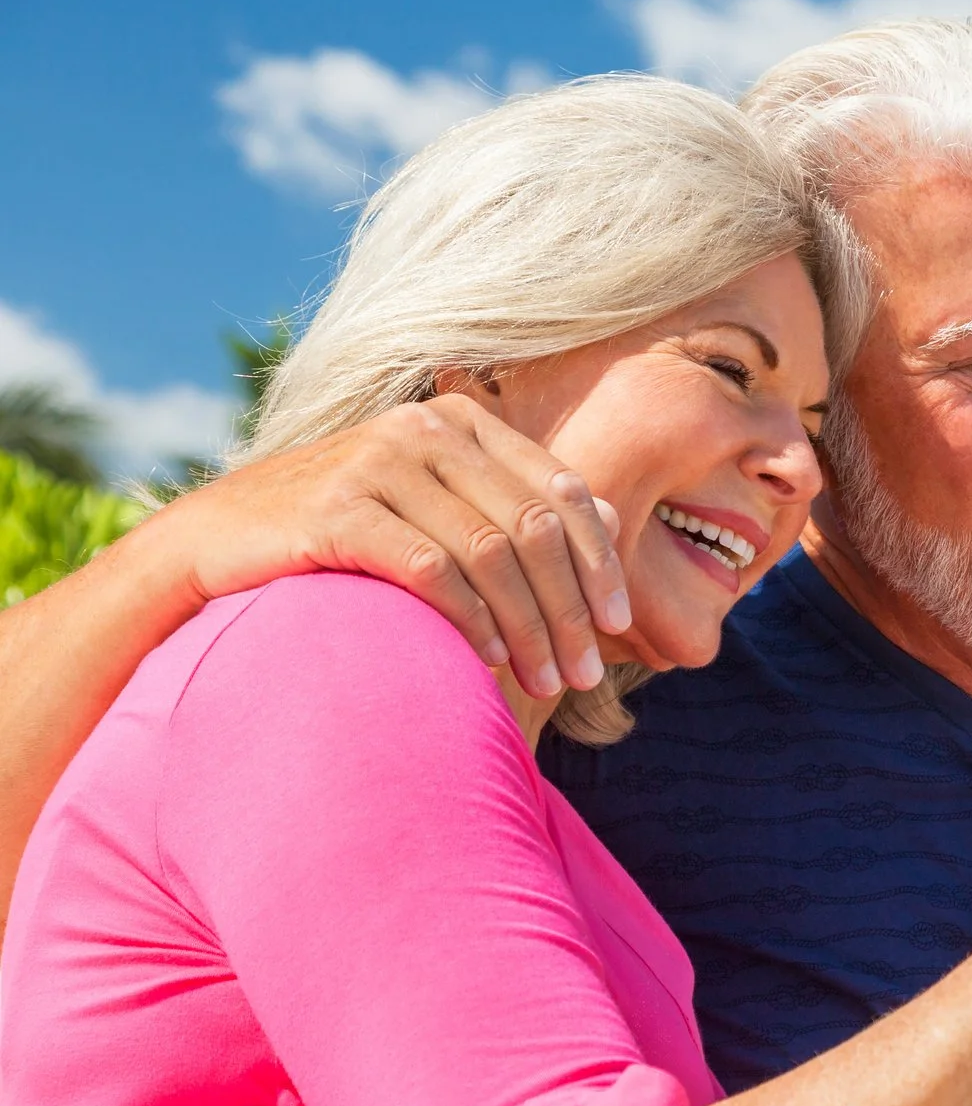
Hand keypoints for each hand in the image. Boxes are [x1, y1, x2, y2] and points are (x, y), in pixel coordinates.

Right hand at [158, 398, 628, 699]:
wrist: (218, 543)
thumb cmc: (345, 534)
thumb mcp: (436, 507)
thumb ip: (513, 506)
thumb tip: (614, 518)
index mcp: (463, 422)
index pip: (563, 493)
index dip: (601, 563)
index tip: (619, 627)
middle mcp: (425, 429)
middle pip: (534, 528)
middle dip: (570, 609)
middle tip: (585, 675)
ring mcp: (378, 461)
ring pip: (492, 554)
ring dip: (529, 628)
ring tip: (546, 682)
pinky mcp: (338, 508)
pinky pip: (433, 570)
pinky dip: (470, 621)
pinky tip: (485, 662)